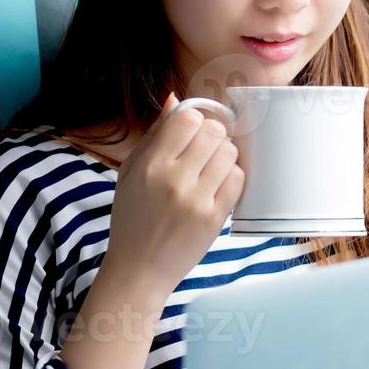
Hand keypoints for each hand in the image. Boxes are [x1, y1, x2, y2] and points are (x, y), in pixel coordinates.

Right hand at [101, 92, 244, 295]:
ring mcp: (197, 200)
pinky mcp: (215, 218)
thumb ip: (154, 135)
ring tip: (211, 168)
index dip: (194, 120)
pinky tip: (218, 185)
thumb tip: (174, 100)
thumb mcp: (130, 173)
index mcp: (149, 165)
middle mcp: (173, 180)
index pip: (187, 119)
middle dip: (213, 136)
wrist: (139, 269)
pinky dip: (232, 177)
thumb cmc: (132, 218)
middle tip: (204, 151)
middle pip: (214, 133)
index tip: (191, 132)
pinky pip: (238, 180)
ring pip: (229, 153)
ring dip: (224, 156)